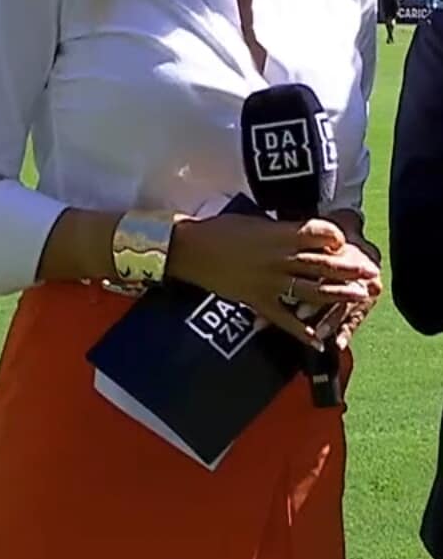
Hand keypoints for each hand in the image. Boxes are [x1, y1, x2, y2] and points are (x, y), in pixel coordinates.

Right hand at [168, 213, 380, 347]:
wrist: (189, 250)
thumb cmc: (217, 229)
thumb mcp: (252, 221)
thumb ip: (278, 229)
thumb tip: (300, 233)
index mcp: (277, 233)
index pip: (317, 233)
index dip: (335, 237)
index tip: (343, 240)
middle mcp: (278, 258)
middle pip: (322, 262)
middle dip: (349, 267)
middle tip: (370, 272)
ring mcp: (269, 282)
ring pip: (311, 289)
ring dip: (338, 294)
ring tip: (359, 296)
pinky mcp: (258, 300)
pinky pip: (284, 318)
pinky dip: (302, 330)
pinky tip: (319, 338)